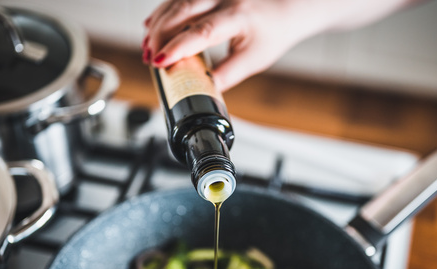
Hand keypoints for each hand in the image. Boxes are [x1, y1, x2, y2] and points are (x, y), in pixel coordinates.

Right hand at [142, 0, 421, 90]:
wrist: (289, 6)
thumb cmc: (274, 32)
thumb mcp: (254, 60)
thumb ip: (227, 75)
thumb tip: (203, 91)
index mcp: (240, 16)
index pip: (204, 30)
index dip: (179, 46)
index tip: (160, 61)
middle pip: (183, 11)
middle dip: (160, 36)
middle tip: (149, 60)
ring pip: (177, 3)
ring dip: (158, 25)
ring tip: (147, 49)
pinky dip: (163, 14)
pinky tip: (151, 27)